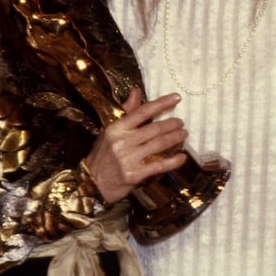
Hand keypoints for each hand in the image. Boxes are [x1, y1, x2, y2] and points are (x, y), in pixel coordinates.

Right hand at [84, 89, 187, 203]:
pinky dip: (173, 161)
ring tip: (183, 135)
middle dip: (171, 124)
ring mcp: (128, 159)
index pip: (142, 111)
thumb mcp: (110, 131)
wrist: (91, 183)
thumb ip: (126, 112)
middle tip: (181, 123)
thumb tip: (137, 92)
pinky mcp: (133, 175)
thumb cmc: (102, 155)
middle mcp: (122, 142)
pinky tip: (182, 157)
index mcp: (116, 128)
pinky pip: (158, 165)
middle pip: (154, 129)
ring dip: (174, 139)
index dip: (161, 104)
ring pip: (158, 145)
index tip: (176, 98)